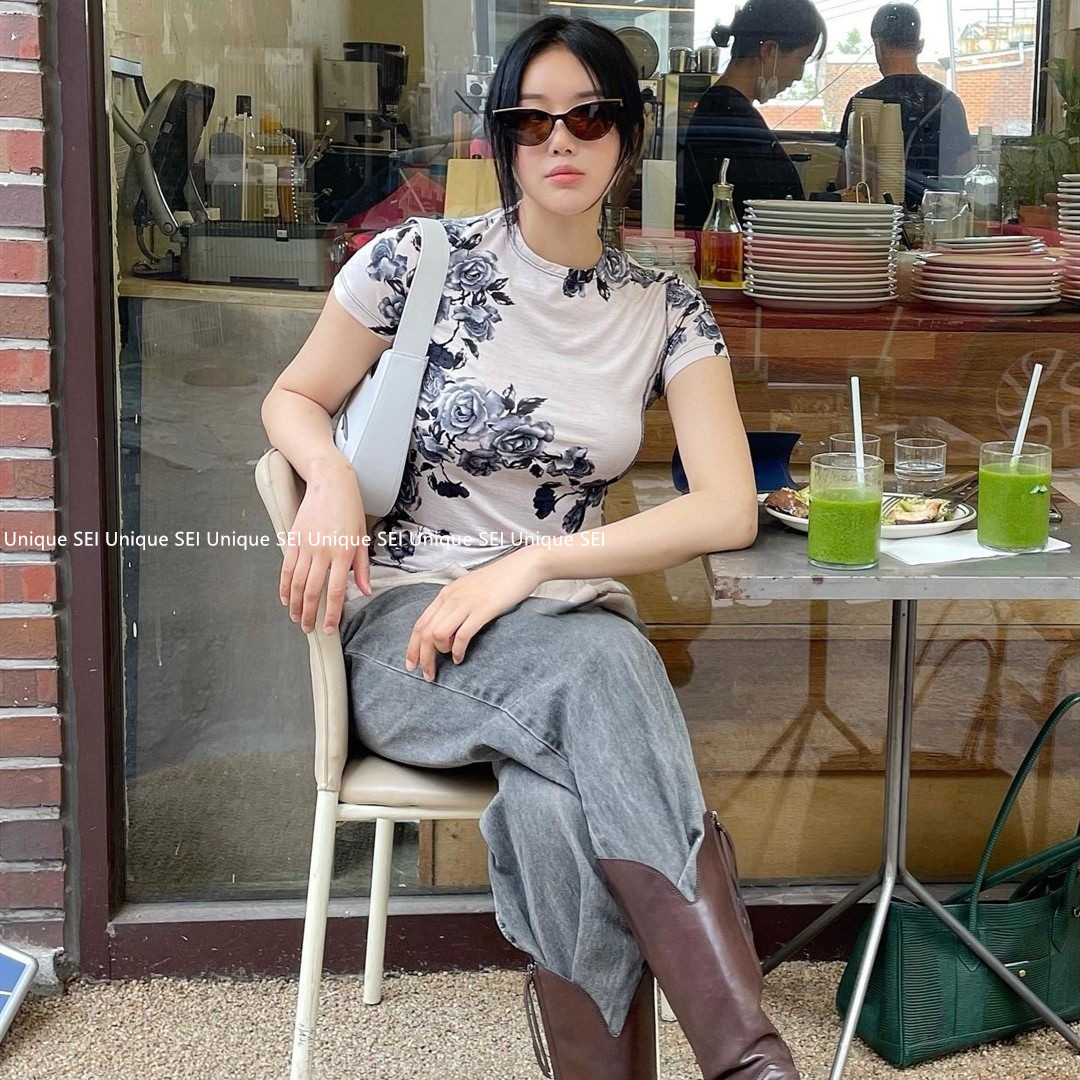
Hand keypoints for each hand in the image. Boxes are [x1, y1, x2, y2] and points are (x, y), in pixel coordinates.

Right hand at [279, 458, 371, 634]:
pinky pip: (287, 568)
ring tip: (297, 618)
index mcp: (344, 554)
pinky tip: (285, 598)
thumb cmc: (349, 509)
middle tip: (309, 629)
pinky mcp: (293, 539)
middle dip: (310, 615)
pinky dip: (284, 586)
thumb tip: (365, 591)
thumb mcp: (362, 538)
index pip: (335, 592)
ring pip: (297, 583)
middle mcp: (323, 552)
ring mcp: (306, 546)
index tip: (329, 628)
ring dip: (295, 605)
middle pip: (313, 592)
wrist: (331, 483)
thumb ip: (362, 568)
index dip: (331, 614)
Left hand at [405, 546, 546, 681]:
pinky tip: (460, 658)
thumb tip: (449, 633)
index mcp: (446, 594)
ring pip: (438, 635)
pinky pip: (462, 635)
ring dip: (439, 654)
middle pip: (426, 632)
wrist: (522, 566)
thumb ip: (456, 607)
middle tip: (427, 675)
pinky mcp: (482, 610)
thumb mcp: (470, 591)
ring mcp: (466, 604)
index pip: (420, 623)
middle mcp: (451, 598)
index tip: (412, 664)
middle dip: (422, 657)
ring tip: (448, 662)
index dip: (412, 646)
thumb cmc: (499, 580)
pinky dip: (458, 650)